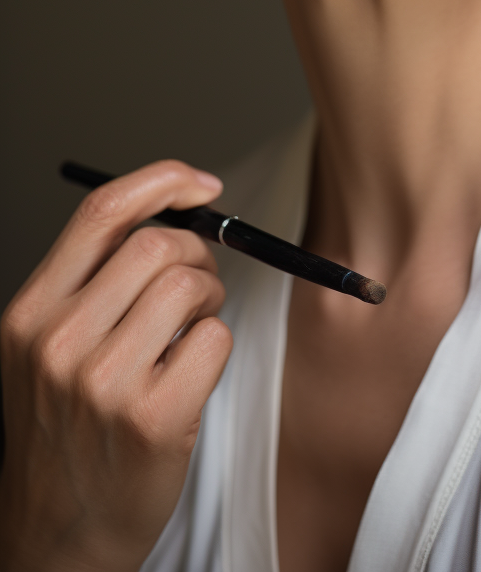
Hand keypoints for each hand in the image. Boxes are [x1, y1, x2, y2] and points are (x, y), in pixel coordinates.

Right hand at [0, 160, 232, 571]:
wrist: (58, 541)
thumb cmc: (68, 433)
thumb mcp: (47, 350)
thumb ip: (94, 282)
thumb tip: (175, 209)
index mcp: (29, 314)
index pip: (101, 213)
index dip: (162, 181)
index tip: (202, 184)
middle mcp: (58, 343)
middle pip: (157, 245)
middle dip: (197, 253)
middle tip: (199, 284)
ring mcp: (104, 383)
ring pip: (192, 287)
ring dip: (210, 299)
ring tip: (190, 331)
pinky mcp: (153, 418)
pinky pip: (215, 339)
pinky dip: (216, 347)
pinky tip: (189, 376)